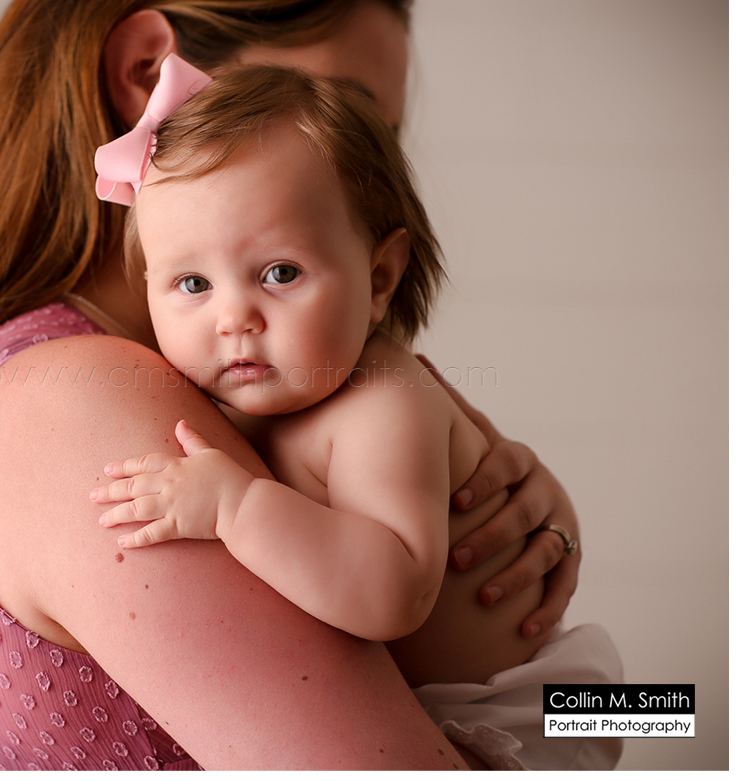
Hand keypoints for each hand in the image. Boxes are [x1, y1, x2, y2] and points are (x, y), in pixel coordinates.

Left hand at [91, 420, 253, 547]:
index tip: (107, 470)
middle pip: (133, 486)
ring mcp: (171, 506)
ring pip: (136, 509)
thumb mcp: (210, 453)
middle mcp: (169, 484)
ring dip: (117, 514)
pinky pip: (152, 533)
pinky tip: (122, 542)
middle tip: (93, 495)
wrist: (242, 503)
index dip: (124, 467)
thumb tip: (180, 423)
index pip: (143, 463)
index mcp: (176, 465)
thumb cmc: (230, 476)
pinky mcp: (178, 526)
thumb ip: (192, 440)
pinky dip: (136, 538)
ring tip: (102, 520)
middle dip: (111, 491)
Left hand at [416, 355, 580, 638]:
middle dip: (492, 534)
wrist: (517, 501)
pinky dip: (547, 609)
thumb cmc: (482, 468)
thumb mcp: (470, 438)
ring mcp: (560, 524)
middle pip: (524, 509)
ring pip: (546, 549)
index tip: (454, 502)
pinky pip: (566, 585)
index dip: (482, 480)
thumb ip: (446, 404)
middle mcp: (543, 488)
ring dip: (516, 576)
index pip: (505, 462)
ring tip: (485, 598)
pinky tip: (524, 630)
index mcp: (517, 459)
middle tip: (458, 558)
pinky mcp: (570, 559)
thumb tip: (414, 355)